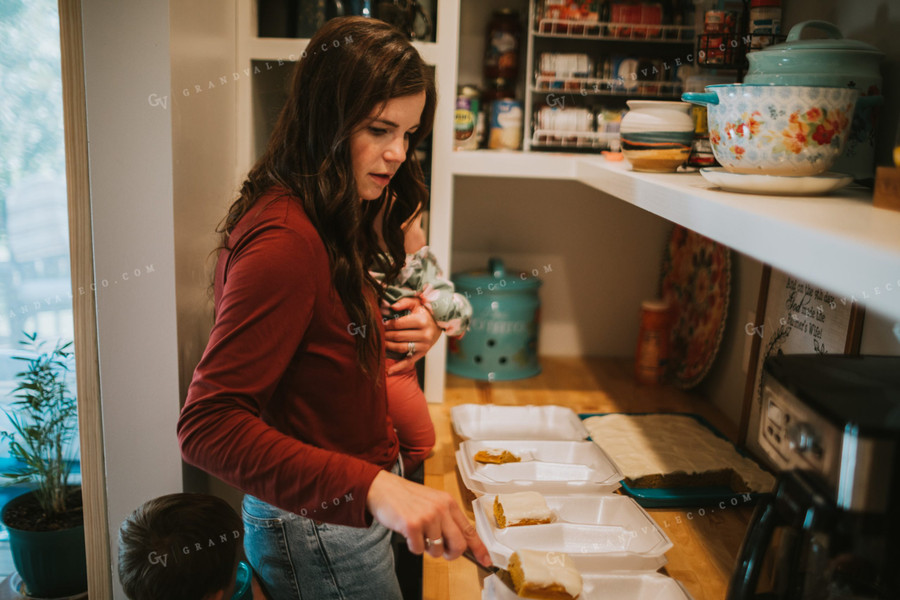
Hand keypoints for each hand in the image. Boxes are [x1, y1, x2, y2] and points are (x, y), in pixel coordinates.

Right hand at [366, 469, 491, 565]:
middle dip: (451, 554)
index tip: (486, 560)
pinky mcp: (412, 525)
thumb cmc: (406, 497)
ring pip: (438, 550)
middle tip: (442, 552)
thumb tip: (460, 543)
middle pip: (459, 545)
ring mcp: (427, 517)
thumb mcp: (432, 501)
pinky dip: (413, 546)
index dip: (479, 548)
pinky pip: (419, 550)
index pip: (469, 529)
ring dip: (428, 549)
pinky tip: (408, 532)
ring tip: (419, 534)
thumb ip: (447, 519)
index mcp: (448, 502)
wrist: (382, 488)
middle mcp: (441, 509)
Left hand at [383, 297, 441, 373]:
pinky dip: (398, 367)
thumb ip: (404, 302)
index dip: (387, 325)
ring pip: (401, 348)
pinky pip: (409, 361)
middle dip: (385, 335)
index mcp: (421, 321)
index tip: (380, 324)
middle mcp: (424, 335)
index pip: (398, 324)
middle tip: (377, 333)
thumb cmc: (425, 311)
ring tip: (380, 343)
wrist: (440, 322)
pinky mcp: (423, 353)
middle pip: (398, 337)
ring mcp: (424, 346)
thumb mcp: (417, 303)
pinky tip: (389, 371)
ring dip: (388, 346)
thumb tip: (392, 307)